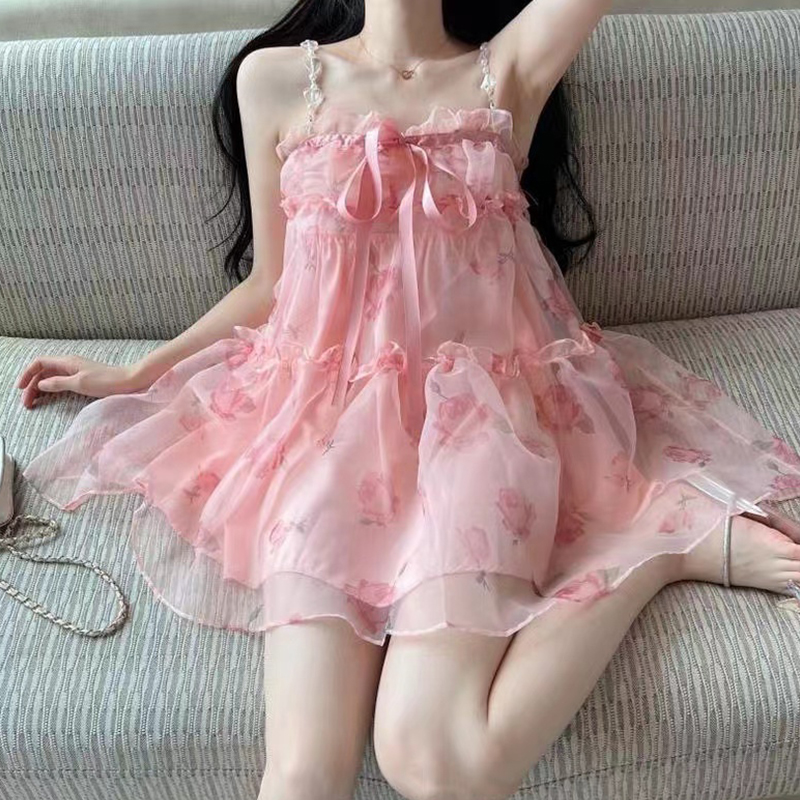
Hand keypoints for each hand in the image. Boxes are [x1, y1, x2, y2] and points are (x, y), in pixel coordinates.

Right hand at [16, 355, 144, 408]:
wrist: (129, 382)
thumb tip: (41, 384)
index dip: (27, 374)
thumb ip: (58, 383)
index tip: (20, 388)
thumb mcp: (79, 383)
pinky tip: (49, 398)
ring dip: (40, 389)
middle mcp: (69, 364)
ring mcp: (76, 371)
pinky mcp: (82, 379)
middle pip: (43, 372)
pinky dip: (52, 390)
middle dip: (32, 385)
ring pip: (51, 378)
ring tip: (34, 403)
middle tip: (27, 402)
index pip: (39, 363)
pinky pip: (61, 382)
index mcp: (67, 361)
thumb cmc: (107, 381)